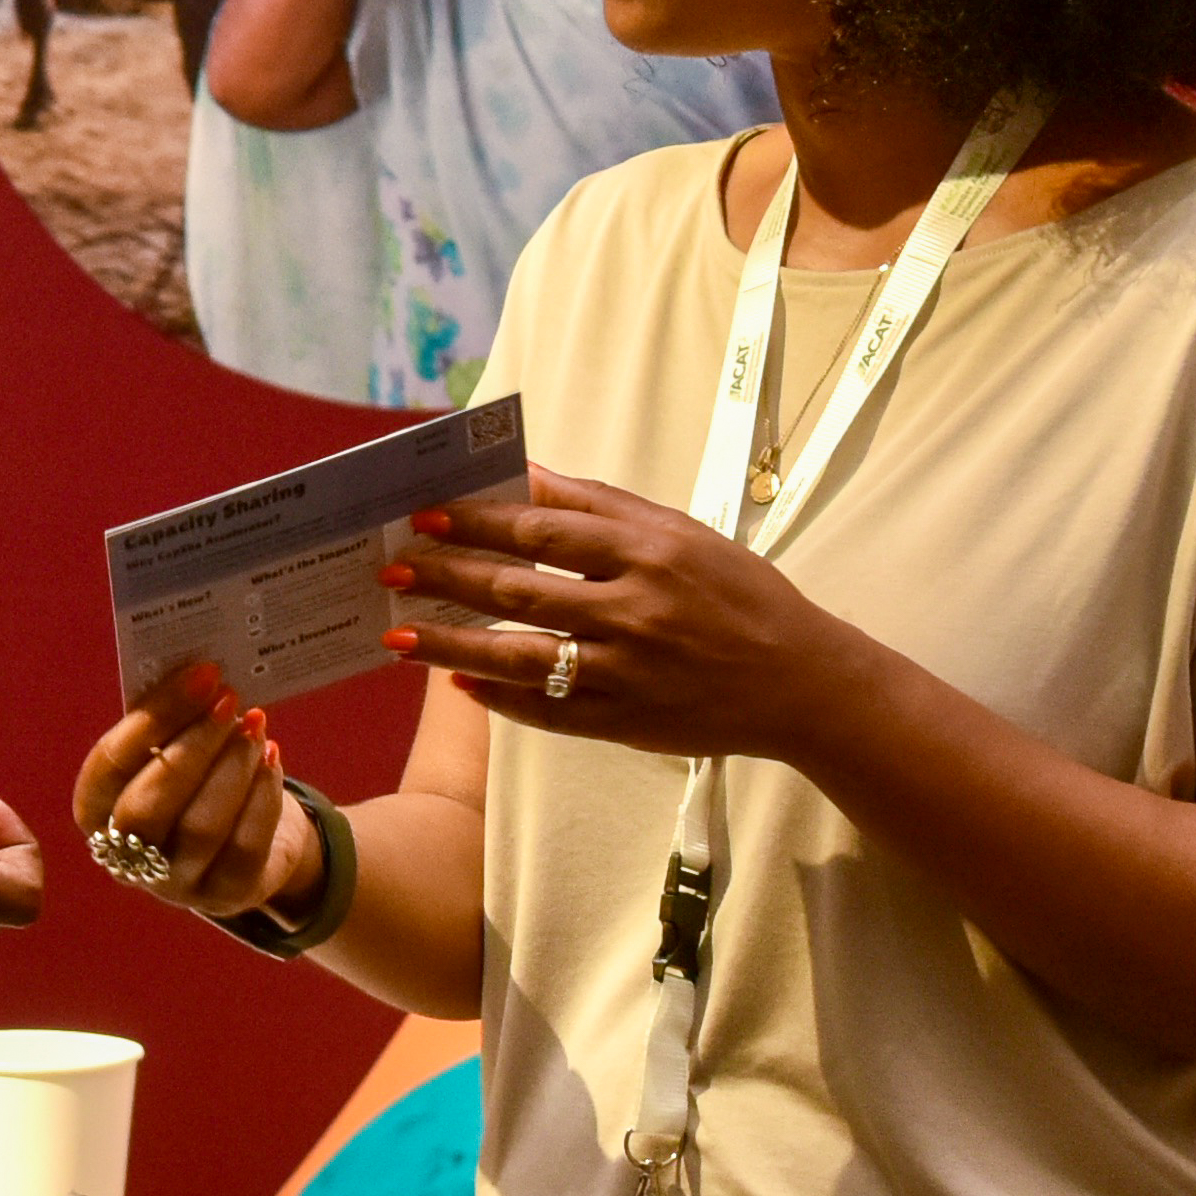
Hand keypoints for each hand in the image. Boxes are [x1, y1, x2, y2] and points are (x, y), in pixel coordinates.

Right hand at [65, 667, 307, 923]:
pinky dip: (262, 798)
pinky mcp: (225, 896)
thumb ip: (169, 725)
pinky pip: (245, 848)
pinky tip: (271, 759)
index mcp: (96, 812)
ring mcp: (174, 884)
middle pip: (146, 807)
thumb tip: (201, 678)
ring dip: (231, 768)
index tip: (199, 677)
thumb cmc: (194, 782)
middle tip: (228, 701)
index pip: (108, 767)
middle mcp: (125, 858)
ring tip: (254, 726)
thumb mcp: (169, 754)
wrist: (247, 840)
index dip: (151, 719)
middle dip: (191, 747)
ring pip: (199, 829)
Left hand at [380, 475, 847, 762]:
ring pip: (518, 656)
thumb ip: (602, 505)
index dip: (474, 522)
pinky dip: (499, 698)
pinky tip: (458, 685)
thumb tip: (524, 474)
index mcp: (648, 550)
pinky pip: (547, 711)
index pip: (540, 529)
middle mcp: (634, 608)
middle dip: (445, 577)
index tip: (423, 515)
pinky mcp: (626, 721)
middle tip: (391, 568)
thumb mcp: (682, 533)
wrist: (804, 682)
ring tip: (397, 637)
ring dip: (450, 646)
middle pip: (517, 588)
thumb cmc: (739, 595)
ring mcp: (627, 669)